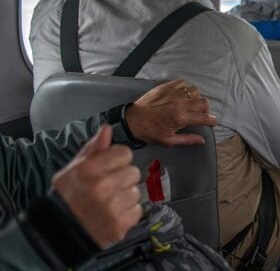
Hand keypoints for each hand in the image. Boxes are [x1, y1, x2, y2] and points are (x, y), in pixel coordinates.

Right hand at [52, 126, 141, 248]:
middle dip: (122, 178)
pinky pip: (137, 210)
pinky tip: (112, 214)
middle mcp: (102, 187)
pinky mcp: (121, 224)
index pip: (125, 153)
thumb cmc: (67, 197)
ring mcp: (113, 207)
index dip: (118, 160)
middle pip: (133, 172)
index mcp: (89, 170)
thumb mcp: (73, 169)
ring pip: (136, 191)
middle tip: (107, 187)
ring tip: (108, 202)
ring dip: (125, 196)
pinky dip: (128, 213)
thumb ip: (93, 149)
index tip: (108, 167)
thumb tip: (106, 129)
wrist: (61, 232)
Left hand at [125, 79, 216, 145]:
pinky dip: (186, 88)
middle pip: (204, 102)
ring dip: (196, 97)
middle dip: (205, 109)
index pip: (205, 117)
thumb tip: (202, 140)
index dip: (212, 120)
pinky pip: (184, 83)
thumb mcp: (169, 140)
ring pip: (196, 91)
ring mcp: (173, 93)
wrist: (132, 120)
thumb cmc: (149, 132)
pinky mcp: (167, 87)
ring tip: (190, 103)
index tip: (213, 121)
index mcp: (181, 118)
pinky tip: (182, 95)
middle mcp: (180, 104)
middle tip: (200, 114)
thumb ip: (188, 139)